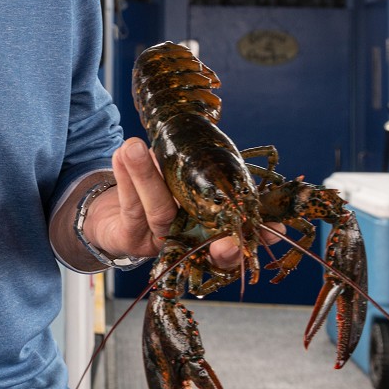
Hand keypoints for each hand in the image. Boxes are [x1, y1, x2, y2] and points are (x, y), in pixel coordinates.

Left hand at [85, 137, 282, 268]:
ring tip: (135, 146)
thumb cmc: (162, 192)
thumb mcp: (189, 180)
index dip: (256, 237)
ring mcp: (157, 242)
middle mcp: (186, 243)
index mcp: (207, 232)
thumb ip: (213, 174)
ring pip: (159, 211)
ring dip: (147, 176)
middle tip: (230, 206)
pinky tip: (121, 154)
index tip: (276, 231)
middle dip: (218, 227)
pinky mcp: (129, 238)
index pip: (237, 239)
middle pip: (204, 240)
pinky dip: (125, 177)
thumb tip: (244, 152)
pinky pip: (131, 206)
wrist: (112, 217)